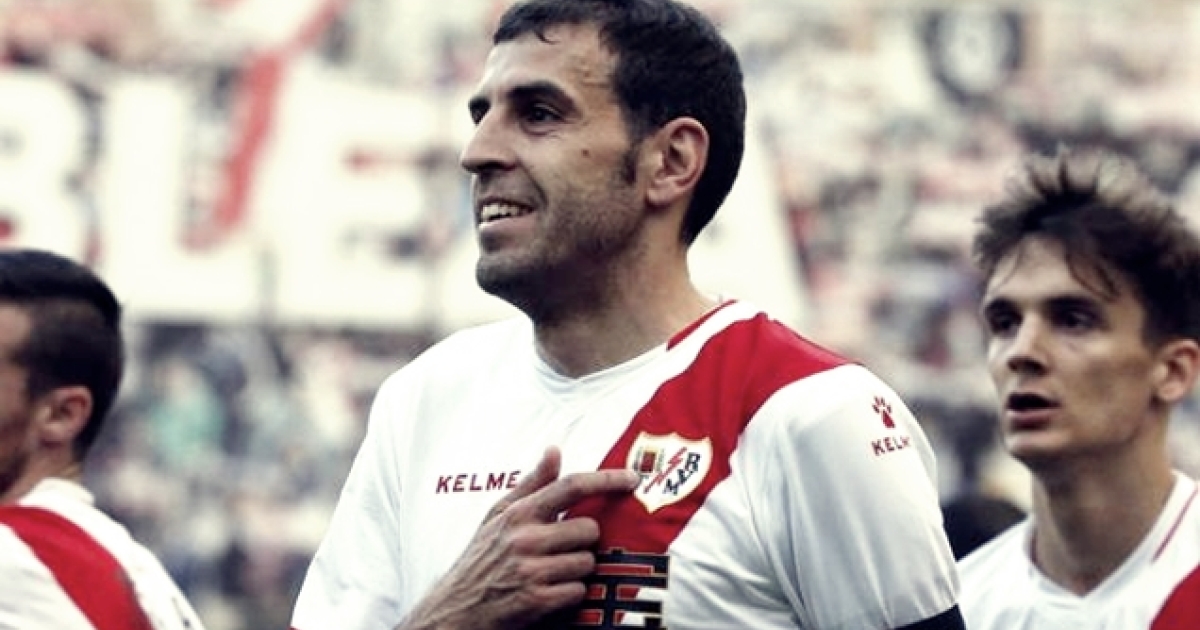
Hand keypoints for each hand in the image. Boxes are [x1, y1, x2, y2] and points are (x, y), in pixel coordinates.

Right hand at [397, 447, 639, 629]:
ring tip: (553, 574)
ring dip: (578, 571)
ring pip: (587, 562)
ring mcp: (531, 570)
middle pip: (588, 529)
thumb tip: (554, 450)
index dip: (606, 479)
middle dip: (584, 541)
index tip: (632, 478)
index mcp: (517, 514)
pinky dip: (571, 595)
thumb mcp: (497, 517)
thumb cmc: (480, 561)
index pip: (570, 486)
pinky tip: (551, 594)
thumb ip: (530, 485)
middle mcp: (524, 538)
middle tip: (564, 550)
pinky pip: (579, 591)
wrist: (455, 611)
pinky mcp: (536, 601)